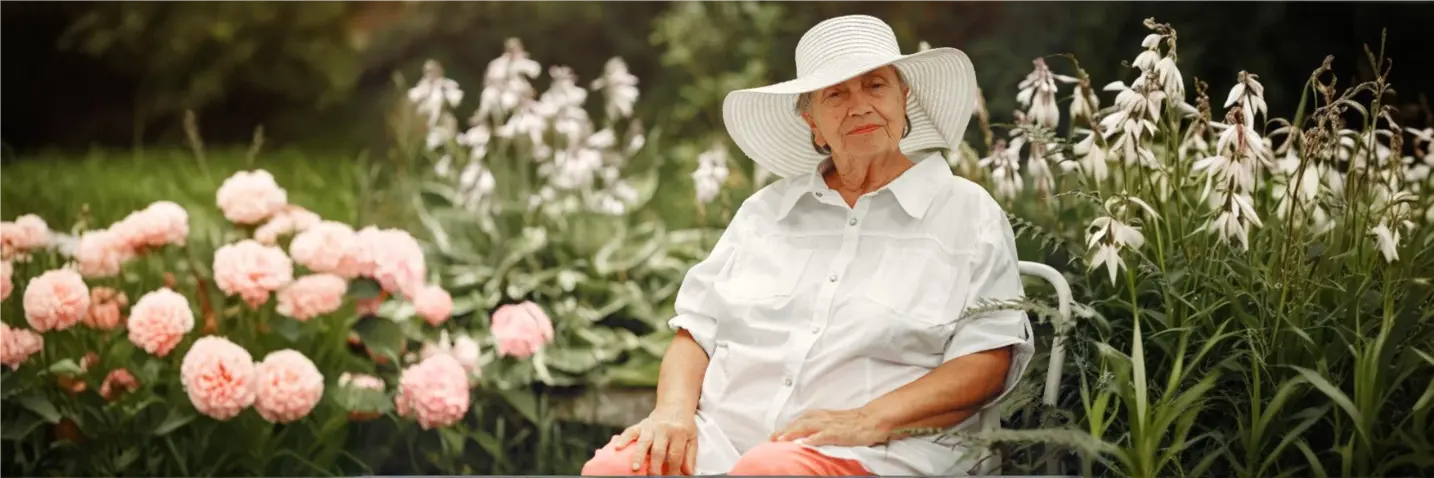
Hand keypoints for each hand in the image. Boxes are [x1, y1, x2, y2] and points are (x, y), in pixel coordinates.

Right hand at [613, 407, 698, 474]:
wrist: (674, 406)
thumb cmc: (683, 426)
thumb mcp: (692, 439)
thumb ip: (690, 456)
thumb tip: (688, 473)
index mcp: (678, 433)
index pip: (675, 455)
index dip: (673, 469)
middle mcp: (663, 430)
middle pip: (658, 451)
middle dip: (655, 467)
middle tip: (653, 477)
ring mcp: (650, 427)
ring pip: (643, 442)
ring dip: (638, 456)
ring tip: (635, 468)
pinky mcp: (640, 425)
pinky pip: (630, 431)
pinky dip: (623, 439)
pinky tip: (618, 447)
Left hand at [770, 408, 891, 446]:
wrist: (873, 420)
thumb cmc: (855, 422)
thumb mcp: (834, 421)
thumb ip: (820, 425)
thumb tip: (807, 435)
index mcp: (822, 415)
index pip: (799, 420)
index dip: (786, 427)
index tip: (774, 435)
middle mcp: (823, 418)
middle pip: (799, 423)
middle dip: (784, 431)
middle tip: (771, 439)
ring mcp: (831, 425)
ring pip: (808, 427)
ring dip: (793, 433)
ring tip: (781, 440)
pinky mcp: (840, 433)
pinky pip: (824, 435)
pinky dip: (814, 438)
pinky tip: (805, 444)